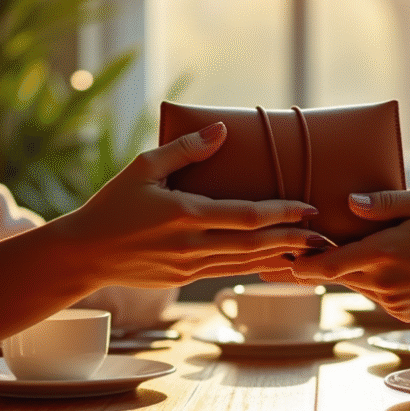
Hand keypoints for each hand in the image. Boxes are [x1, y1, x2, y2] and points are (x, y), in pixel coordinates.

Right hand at [55, 122, 322, 286]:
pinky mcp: (184, 280)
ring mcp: (189, 267)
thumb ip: (185, 150)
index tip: (308, 207)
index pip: (246, 216)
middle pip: (255, 245)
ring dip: (280, 257)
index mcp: (184, 214)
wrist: (83, 254)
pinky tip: (274, 261)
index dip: (282, 213)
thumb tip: (222, 130)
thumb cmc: (112, 205)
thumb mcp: (143, 168)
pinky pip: (229, 272)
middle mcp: (192, 245)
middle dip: (294, 240)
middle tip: (325, 235)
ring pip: (245, 263)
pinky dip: (255, 267)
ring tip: (311, 250)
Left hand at [286, 188, 409, 321]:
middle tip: (278, 251)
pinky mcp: (399, 312)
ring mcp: (391, 301)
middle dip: (310, 263)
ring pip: (352, 283)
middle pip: (333, 274)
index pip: (327, 265)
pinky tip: (375, 263)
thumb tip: (349, 202)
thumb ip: (386, 202)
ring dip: (342, 269)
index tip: (274, 257)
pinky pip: (372, 293)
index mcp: (385, 253)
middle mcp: (383, 282)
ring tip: (321, 251)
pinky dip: (367, 279)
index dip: (297, 264)